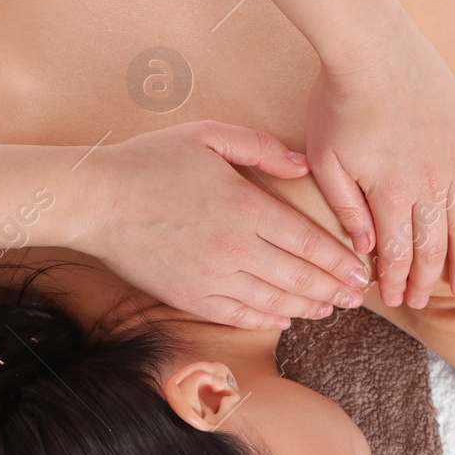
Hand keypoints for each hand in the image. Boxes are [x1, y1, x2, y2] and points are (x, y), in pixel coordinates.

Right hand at [80, 121, 368, 330]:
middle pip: (299, 276)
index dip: (339, 261)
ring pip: (273, 301)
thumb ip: (261, 147)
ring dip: (306, 307)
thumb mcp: (209, 135)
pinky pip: (237, 315)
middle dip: (333, 290)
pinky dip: (266, 319)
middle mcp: (234, 248)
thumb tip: (303, 165)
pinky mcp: (189, 296)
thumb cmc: (151, 161)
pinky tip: (284, 319)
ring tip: (328, 310)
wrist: (96, 200)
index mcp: (245, 207)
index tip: (359, 271)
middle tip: (356, 298)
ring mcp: (211, 277)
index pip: (308, 241)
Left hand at [304, 15, 454, 309]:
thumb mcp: (326, 160)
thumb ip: (347, 207)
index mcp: (391, 194)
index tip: (397, 299)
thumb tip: (366, 245)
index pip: (398, 251)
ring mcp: (453, 161)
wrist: (372, 45)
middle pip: (433, 244)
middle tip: (423, 301)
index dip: (398, 280)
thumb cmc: (338, 101)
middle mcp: (429, 184)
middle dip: (427, 279)